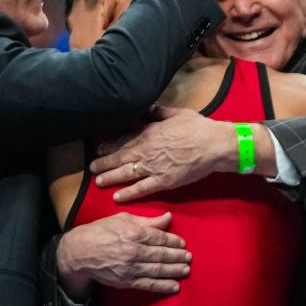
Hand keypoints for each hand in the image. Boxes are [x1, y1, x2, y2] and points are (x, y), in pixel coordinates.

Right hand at [56, 211, 190, 296]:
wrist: (80, 252)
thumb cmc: (100, 232)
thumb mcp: (122, 219)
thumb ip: (147, 221)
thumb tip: (168, 218)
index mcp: (133, 233)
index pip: (159, 237)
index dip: (173, 241)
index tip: (182, 243)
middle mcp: (134, 251)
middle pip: (161, 254)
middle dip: (178, 256)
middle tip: (189, 257)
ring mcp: (130, 267)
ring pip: (158, 270)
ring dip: (174, 270)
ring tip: (186, 270)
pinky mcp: (126, 281)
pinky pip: (148, 284)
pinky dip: (163, 286)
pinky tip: (174, 286)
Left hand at [91, 108, 239, 202]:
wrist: (213, 145)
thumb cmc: (197, 127)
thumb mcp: (176, 113)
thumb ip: (159, 112)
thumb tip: (148, 108)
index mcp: (149, 132)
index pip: (123, 140)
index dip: (109, 145)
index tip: (99, 149)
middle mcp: (146, 151)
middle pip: (120, 158)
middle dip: (104, 163)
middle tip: (92, 168)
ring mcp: (153, 167)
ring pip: (126, 173)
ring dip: (110, 177)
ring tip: (98, 182)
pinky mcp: (163, 182)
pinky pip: (141, 189)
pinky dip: (128, 193)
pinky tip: (117, 197)